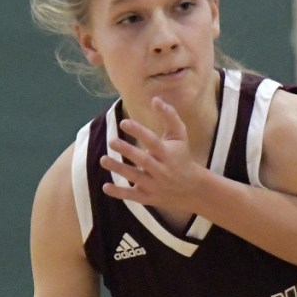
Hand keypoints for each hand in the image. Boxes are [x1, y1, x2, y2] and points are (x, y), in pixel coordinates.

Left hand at [100, 97, 202, 213]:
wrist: (192, 188)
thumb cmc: (182, 156)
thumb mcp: (180, 136)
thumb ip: (169, 117)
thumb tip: (155, 99)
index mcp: (168, 153)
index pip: (153, 142)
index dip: (139, 132)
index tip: (124, 122)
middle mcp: (162, 170)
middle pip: (143, 160)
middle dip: (128, 151)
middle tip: (111, 141)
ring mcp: (155, 185)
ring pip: (135, 177)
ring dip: (119, 169)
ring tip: (103, 159)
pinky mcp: (149, 197)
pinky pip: (132, 196)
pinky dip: (119, 193)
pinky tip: (105, 186)